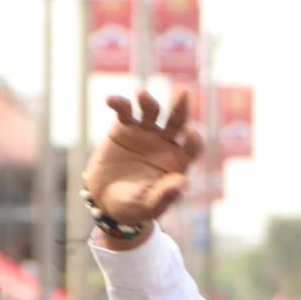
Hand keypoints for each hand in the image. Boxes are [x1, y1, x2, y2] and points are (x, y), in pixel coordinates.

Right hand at [83, 89, 203, 229]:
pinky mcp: (124, 127)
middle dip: (181, 108)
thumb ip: (165, 195)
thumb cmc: (133, 206)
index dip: (194, 139)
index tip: (191, 133)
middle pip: (177, 122)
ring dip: (148, 102)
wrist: (106, 199)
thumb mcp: (148, 205)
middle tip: (183, 93)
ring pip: (151, 111)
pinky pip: (124, 111)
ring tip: (142, 95)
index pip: (193, 146)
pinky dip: (120, 103)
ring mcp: (145, 132)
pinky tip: (111, 100)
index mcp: (178, 162)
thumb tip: (184, 183)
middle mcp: (166, 143)